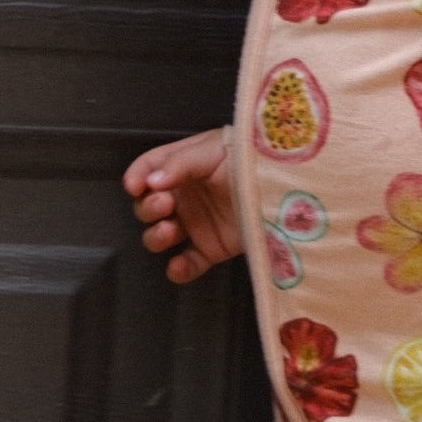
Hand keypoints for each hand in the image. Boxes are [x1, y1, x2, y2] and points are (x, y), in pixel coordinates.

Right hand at [122, 127, 243, 285]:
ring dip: (156, 236)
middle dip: (148, 207)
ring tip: (169, 230)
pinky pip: (187, 264)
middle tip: (165, 204)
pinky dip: (179, 270)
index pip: (148, 169)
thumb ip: (180, 163)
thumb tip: (151, 181)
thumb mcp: (214, 150)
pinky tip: (178, 266)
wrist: (285, 187)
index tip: (135, 186)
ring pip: (159, 237)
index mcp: (181, 167)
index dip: (137, 177)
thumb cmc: (249, 160)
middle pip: (147, 206)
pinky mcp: (211, 249)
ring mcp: (196, 224)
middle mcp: (184, 196)